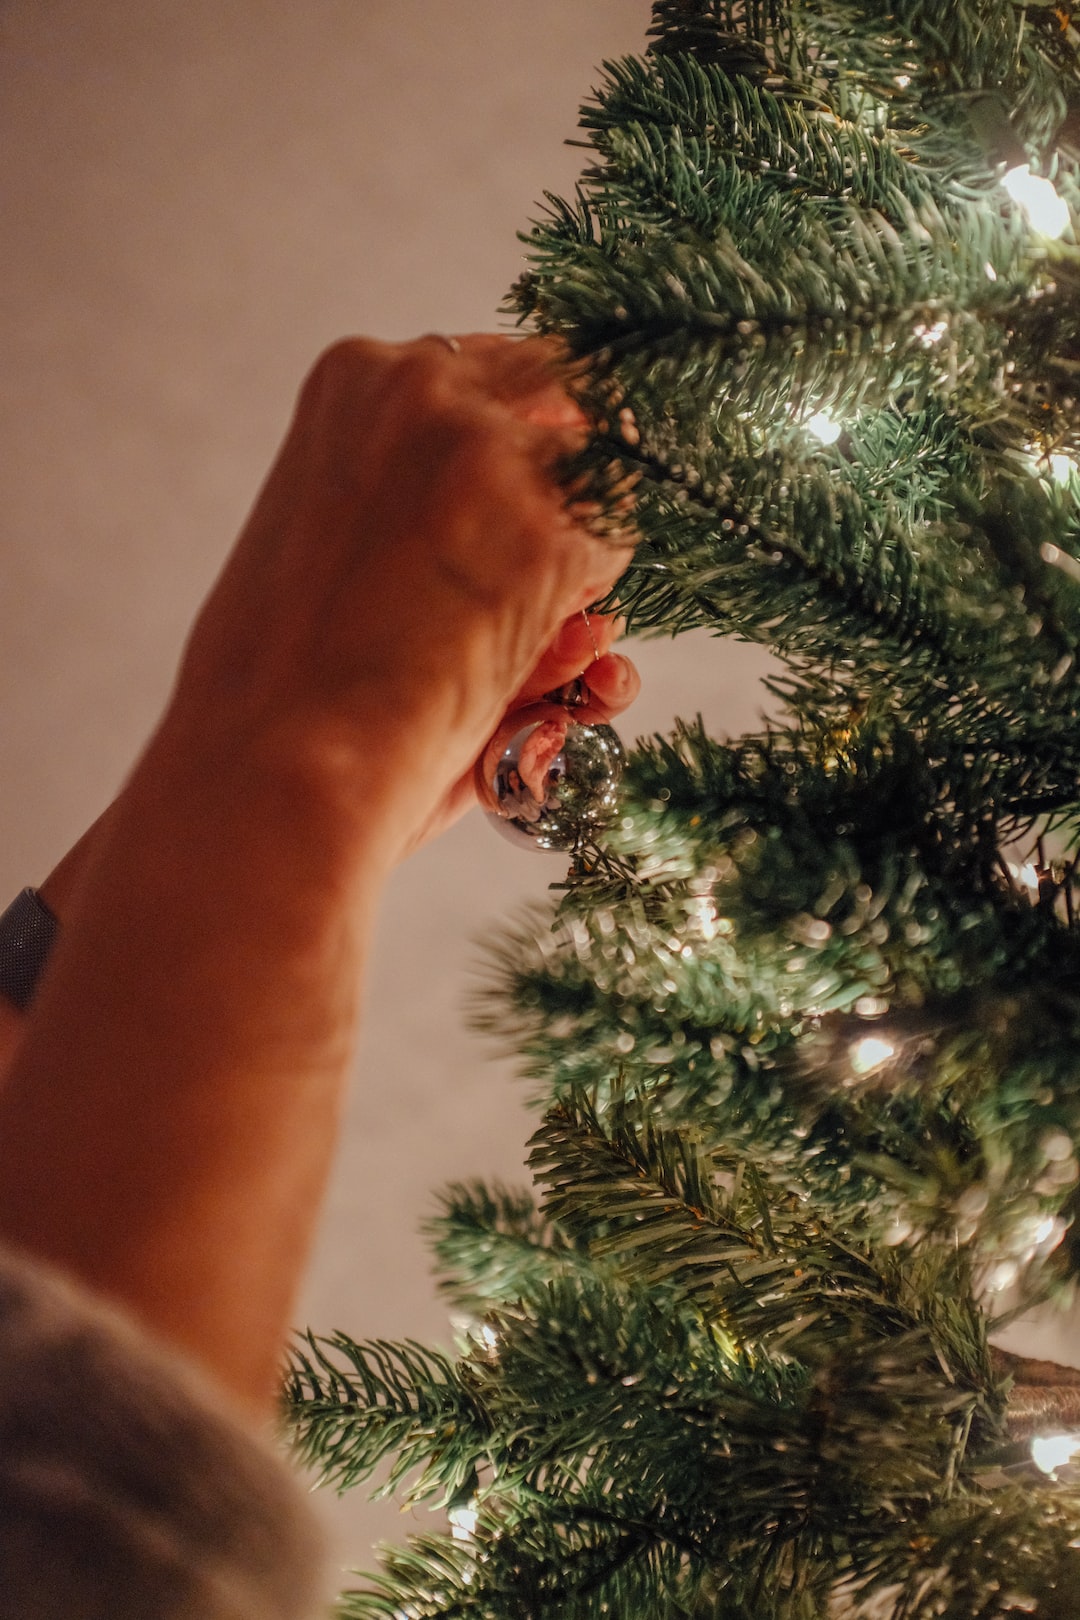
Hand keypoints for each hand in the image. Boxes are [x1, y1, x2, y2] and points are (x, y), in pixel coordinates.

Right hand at [165, 333, 637, 867]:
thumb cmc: (284, 691)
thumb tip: (563, 574)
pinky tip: (519, 672)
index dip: (527, 444)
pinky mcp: (549, 533)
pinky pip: (616, 560)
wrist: (275, 769)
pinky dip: (585, 623)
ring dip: (577, 564)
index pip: (494, 373)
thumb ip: (429, 515)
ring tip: (506, 647)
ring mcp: (492, 454)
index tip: (534, 496)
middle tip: (554, 564)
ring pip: (603, 481)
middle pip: (569, 391)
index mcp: (356, 377)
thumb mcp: (333, 548)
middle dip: (574, 477)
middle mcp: (426, 385)